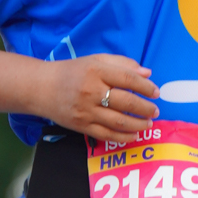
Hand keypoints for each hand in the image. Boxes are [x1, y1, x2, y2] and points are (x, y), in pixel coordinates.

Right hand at [42, 53, 159, 140]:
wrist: (42, 88)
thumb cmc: (72, 72)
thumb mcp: (95, 60)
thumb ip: (121, 64)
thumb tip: (147, 73)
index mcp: (95, 71)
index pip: (127, 79)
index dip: (145, 86)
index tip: (155, 92)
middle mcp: (91, 91)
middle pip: (125, 102)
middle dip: (145, 108)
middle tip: (155, 110)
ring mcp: (86, 111)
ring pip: (118, 121)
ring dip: (138, 124)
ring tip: (148, 123)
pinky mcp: (81, 126)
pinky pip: (107, 135)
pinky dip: (123, 137)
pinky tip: (134, 135)